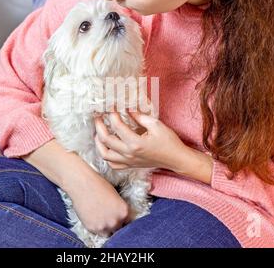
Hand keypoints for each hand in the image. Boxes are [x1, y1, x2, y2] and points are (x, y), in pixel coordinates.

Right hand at [66, 172, 130, 236]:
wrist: (83, 185)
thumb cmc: (99, 186)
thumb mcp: (116, 197)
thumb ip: (119, 211)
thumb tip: (120, 219)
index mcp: (124, 212)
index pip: (129, 223)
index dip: (123, 220)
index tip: (119, 219)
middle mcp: (116, 221)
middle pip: (119, 229)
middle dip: (115, 224)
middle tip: (107, 217)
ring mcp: (104, 226)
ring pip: (109, 233)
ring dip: (106, 228)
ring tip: (100, 218)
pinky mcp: (93, 228)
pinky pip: (98, 232)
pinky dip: (96, 228)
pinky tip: (93, 218)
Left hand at [94, 110, 212, 183]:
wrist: (175, 159)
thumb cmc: (169, 142)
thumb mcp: (156, 125)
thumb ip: (140, 116)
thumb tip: (127, 108)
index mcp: (136, 143)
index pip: (117, 126)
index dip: (112, 114)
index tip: (111, 107)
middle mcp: (129, 154)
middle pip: (106, 139)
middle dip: (99, 125)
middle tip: (98, 116)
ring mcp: (128, 161)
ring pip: (105, 154)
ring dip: (98, 142)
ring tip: (98, 131)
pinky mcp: (130, 165)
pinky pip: (112, 164)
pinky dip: (106, 156)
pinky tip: (106, 147)